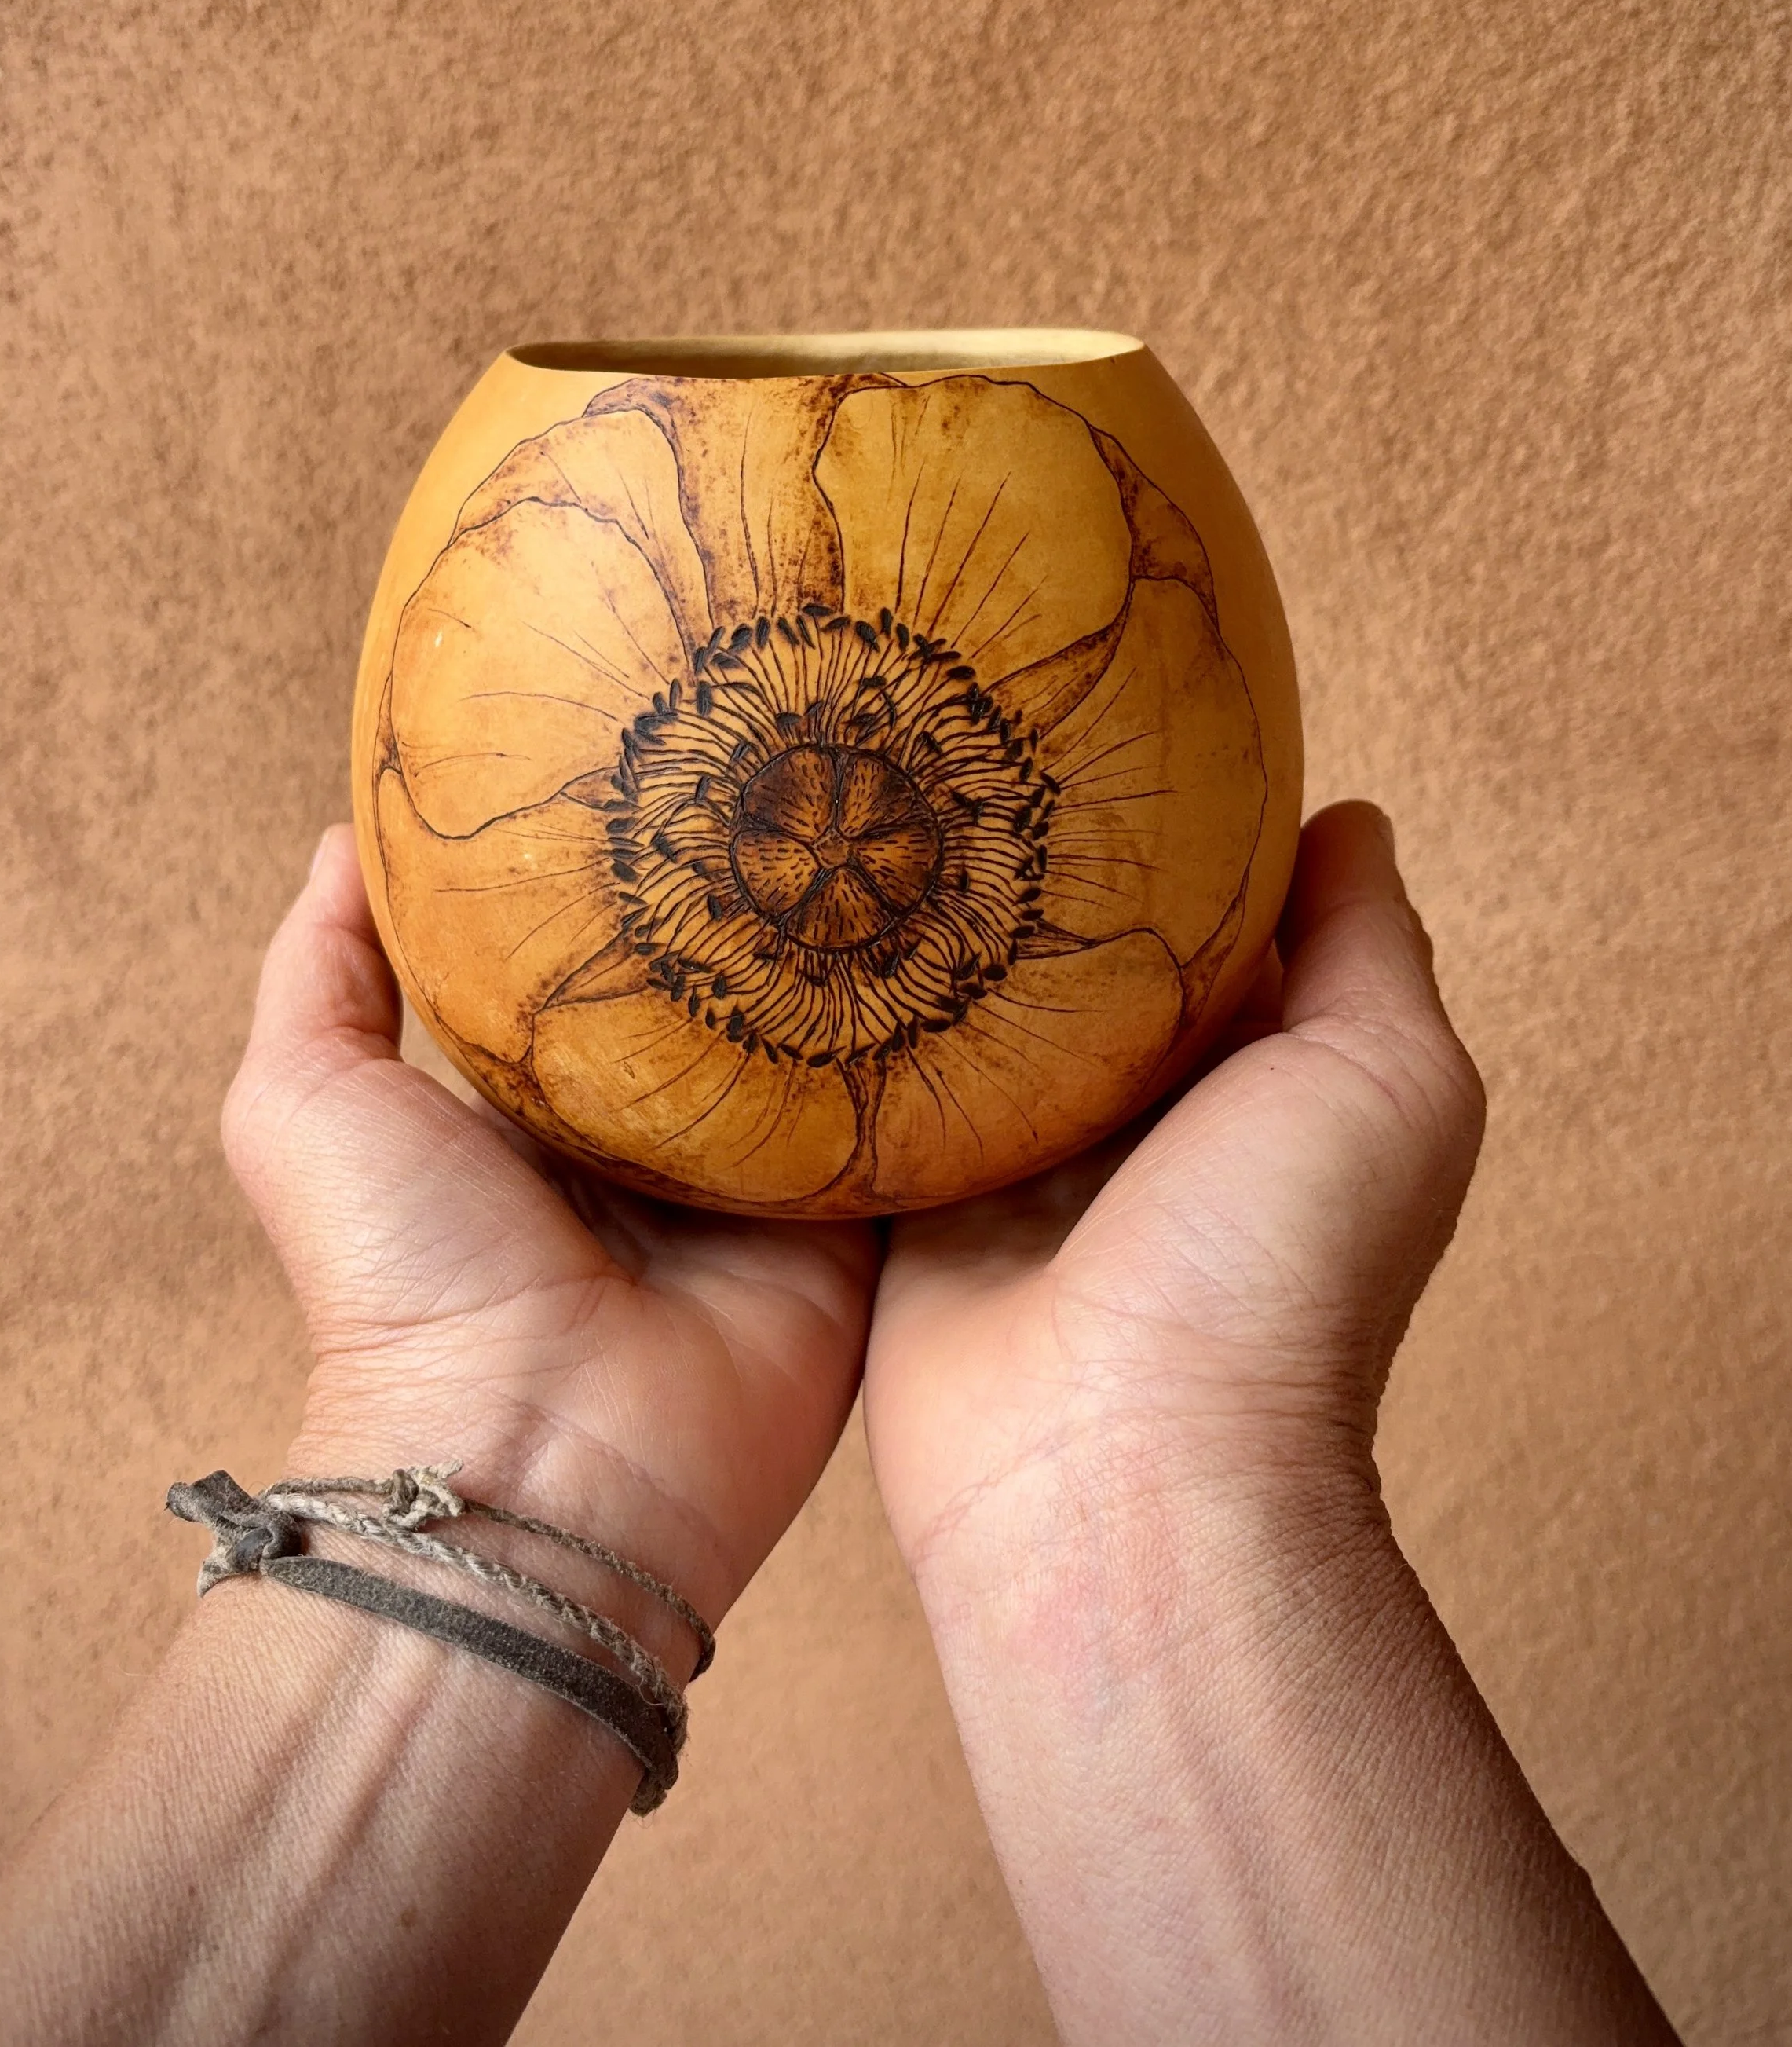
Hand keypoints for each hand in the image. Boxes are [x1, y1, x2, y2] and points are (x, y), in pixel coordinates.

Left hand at [221, 825, 880, 1650]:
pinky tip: (967, 933)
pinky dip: (935, 1046)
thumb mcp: (303, 1102)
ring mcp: (766, 1179)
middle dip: (760, 891)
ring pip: (828, 1032)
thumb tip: (340, 835)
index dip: (627, 860)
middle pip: (726, 982)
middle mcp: (663, 1131)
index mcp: (546, 1097)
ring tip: (909, 811)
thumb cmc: (398, 1283)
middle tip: (814, 751)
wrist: (534, 1462)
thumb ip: (319, 970)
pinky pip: (914, 1117)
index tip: (670, 743)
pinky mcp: (853, 1225)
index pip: (602, 949)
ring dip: (857, 951)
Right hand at [864, 803, 1674, 2044]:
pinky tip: (791, 909)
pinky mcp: (907, 1199)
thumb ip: (1370, 943)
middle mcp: (1138, 1111)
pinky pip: (864, 1082)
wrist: (1117, 1471)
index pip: (1211, 910)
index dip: (1171, 818)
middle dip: (1027, 859)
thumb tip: (1345, 815)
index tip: (1100, 707)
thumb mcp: (1387, 1078)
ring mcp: (1016, 1157)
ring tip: (853, 780)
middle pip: (1074, 951)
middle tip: (948, 725)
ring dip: (925, 927)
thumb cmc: (1280, 1277)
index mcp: (1255, 1072)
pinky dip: (842, 1019)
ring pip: (963, 1004)